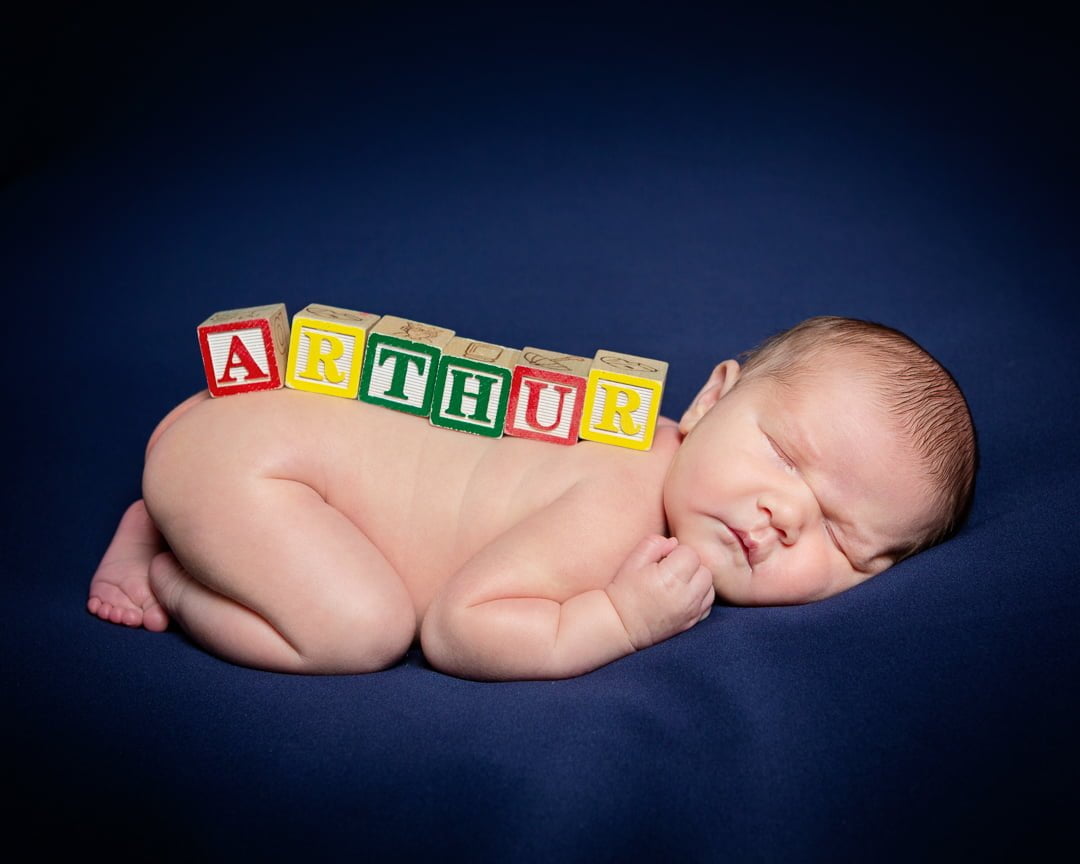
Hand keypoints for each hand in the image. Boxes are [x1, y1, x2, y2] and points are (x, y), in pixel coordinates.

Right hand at [605, 535, 714, 649]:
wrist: (620, 625)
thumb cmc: (624, 591)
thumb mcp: (633, 561)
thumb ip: (654, 544)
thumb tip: (674, 543)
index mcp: (670, 579)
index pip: (690, 554)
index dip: (677, 553)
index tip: (662, 560)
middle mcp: (686, 597)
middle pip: (704, 570)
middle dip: (690, 566)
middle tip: (670, 571)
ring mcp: (691, 612)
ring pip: (709, 587)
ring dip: (697, 581)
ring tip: (677, 583)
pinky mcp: (692, 622)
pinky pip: (708, 604)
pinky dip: (699, 598)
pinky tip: (682, 596)